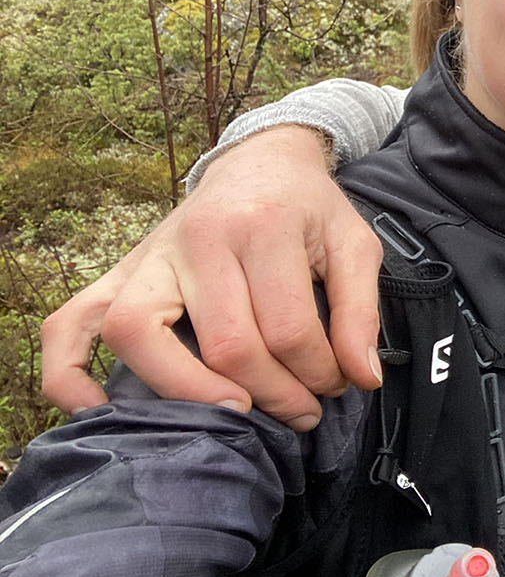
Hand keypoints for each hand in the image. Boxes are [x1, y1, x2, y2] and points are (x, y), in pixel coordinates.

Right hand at [41, 125, 384, 428]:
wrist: (261, 161)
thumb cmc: (308, 209)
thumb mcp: (354, 245)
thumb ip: (360, 311)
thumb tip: (363, 378)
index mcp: (261, 227)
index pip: (287, 328)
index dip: (318, 373)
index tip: (338, 384)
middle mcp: (197, 240)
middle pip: (224, 343)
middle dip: (272, 394)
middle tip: (302, 412)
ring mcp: (148, 257)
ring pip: (140, 335)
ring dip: (187, 392)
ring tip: (236, 414)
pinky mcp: (117, 272)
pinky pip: (69, 326)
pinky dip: (69, 375)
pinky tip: (101, 410)